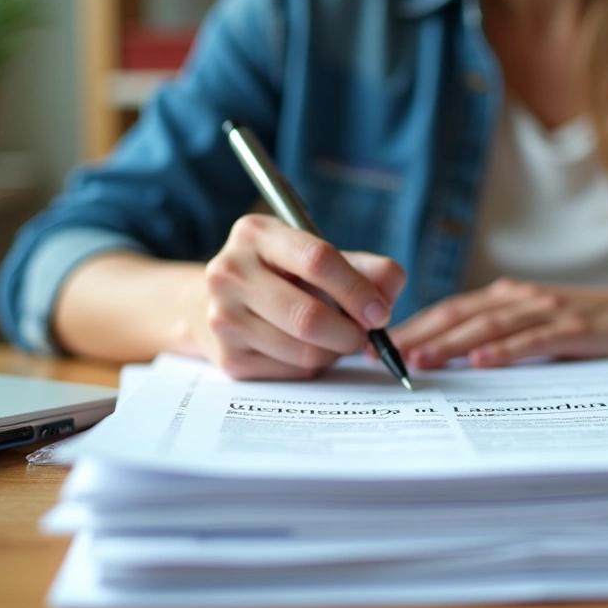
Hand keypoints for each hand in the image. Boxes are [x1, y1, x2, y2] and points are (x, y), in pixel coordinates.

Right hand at [179, 214, 405, 379]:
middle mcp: (230, 272)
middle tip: (363, 335)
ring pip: (303, 352)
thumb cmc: (283, 275)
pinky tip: (304, 349)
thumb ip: (366, 268)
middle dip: (350, 333)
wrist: (217, 301)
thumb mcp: (320, 257)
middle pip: (308, 317)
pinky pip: (291, 373)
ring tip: (332, 338)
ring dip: (333, 352)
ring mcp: (223, 318)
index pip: (317, 259)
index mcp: (256, 234)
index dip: (357, 290)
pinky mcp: (228, 358)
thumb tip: (390, 292)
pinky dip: (311, 366)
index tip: (380, 313)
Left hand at [388, 278, 607, 368]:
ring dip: (451, 343)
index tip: (379, 346)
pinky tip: (480, 362)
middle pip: (460, 314)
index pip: (450, 310)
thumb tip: (447, 359)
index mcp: (507, 295)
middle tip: (385, 355)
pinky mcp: (573, 327)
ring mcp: (547, 310)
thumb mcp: (538, 323)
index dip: (413, 326)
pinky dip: (504, 350)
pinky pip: (532, 340)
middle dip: (420, 334)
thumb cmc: (588, 325)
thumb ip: (499, 333)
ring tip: (420, 359)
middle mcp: (521, 297)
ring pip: (488, 325)